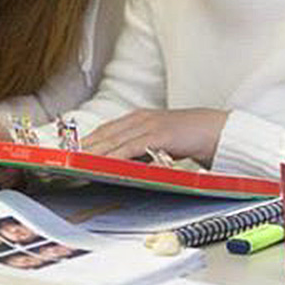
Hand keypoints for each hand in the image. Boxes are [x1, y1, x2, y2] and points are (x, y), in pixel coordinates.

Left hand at [83, 109, 230, 166]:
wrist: (219, 130)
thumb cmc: (191, 138)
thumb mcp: (161, 143)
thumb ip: (142, 150)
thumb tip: (122, 165)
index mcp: (140, 118)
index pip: (105, 130)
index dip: (86, 141)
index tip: (69, 153)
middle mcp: (141, 118)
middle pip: (104, 134)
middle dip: (83, 147)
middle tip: (64, 161)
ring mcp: (149, 125)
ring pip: (113, 140)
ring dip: (93, 153)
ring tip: (75, 165)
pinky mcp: (159, 134)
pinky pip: (131, 147)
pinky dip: (115, 156)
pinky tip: (104, 164)